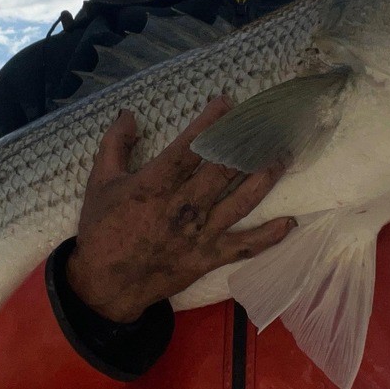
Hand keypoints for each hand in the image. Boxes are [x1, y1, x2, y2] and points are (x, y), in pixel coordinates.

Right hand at [65, 97, 295, 322]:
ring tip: (282, 156)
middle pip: (223, 169)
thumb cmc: (101, 230)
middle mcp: (183, 207)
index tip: (227, 103)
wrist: (104, 285)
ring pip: (241, 201)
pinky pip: (245, 246)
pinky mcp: (208, 258)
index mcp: (155, 185)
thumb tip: (128, 114)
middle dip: (245, 143)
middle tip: (265, 123)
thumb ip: (115, 145)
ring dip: (264, 178)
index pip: (190, 147)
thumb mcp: (99, 182)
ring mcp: (200, 234)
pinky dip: (269, 236)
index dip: (211, 123)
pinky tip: (290, 222)